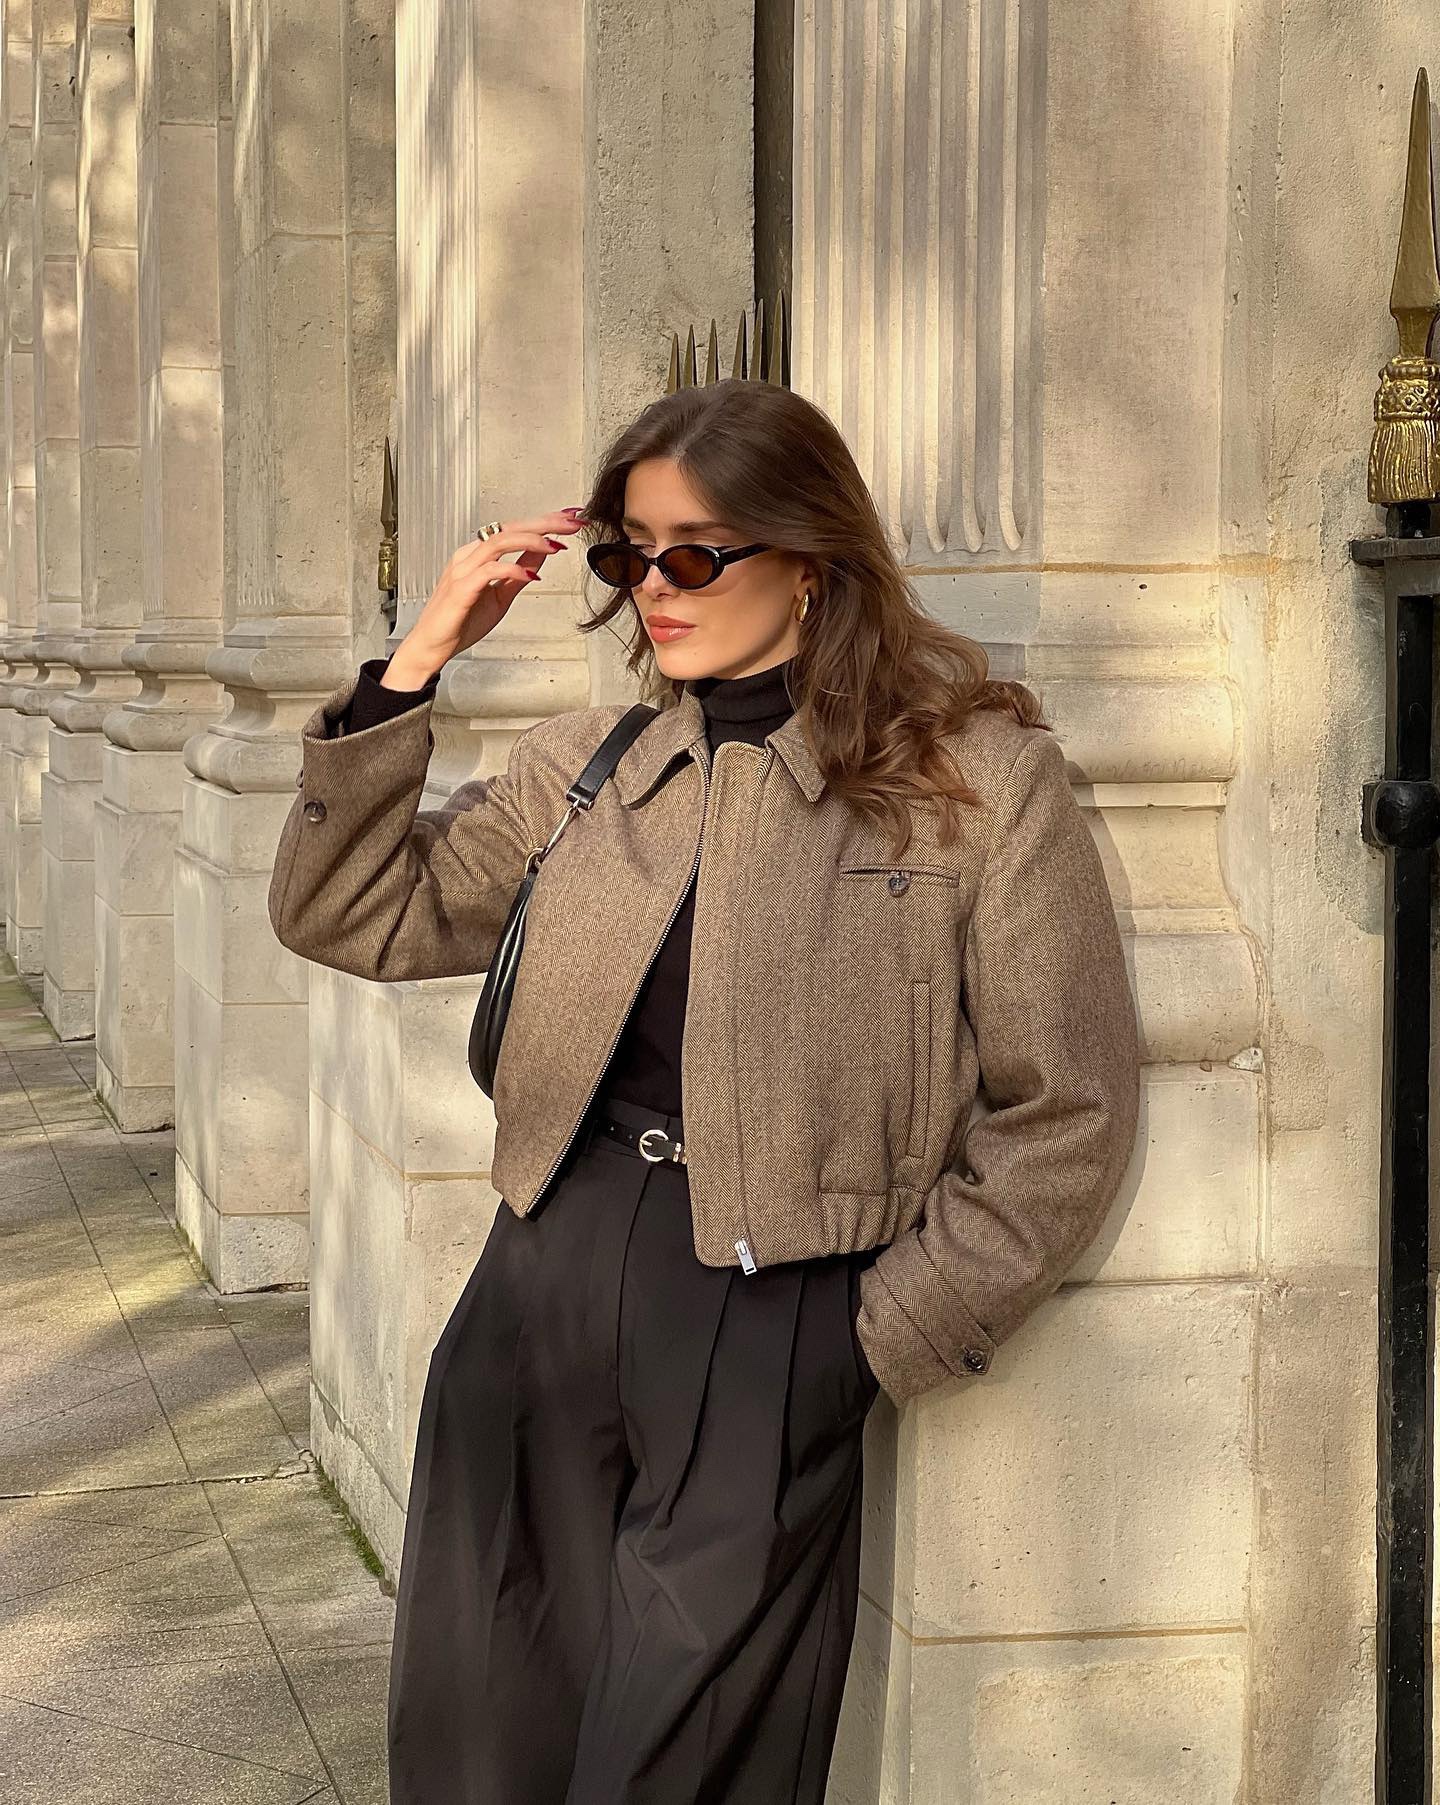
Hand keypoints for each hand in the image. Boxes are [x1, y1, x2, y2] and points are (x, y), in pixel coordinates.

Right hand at [384, 507, 587, 687]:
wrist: (431, 647)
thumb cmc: (459, 622)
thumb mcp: (501, 595)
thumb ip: (520, 573)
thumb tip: (543, 554)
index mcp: (477, 556)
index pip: (513, 530)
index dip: (543, 522)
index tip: (569, 518)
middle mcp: (469, 557)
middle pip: (509, 529)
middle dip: (544, 523)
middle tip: (572, 522)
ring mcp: (463, 571)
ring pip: (499, 542)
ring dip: (531, 540)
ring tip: (556, 543)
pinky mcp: (461, 589)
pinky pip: (489, 571)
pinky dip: (513, 569)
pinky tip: (532, 574)